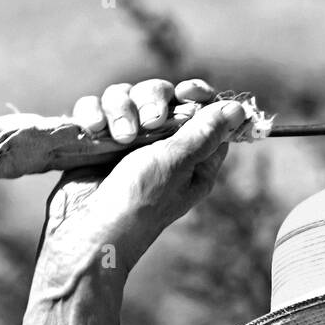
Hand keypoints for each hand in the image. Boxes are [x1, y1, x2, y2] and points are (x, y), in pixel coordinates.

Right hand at [46, 78, 247, 255]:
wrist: (87, 232)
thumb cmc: (139, 203)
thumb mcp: (176, 164)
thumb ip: (204, 132)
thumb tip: (237, 109)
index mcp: (192, 159)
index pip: (205, 114)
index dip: (199, 96)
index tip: (187, 92)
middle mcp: (161, 148)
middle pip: (162, 96)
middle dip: (152, 100)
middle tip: (149, 122)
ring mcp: (126, 142)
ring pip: (125, 96)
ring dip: (120, 108)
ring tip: (118, 137)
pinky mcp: (97, 141)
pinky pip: (96, 108)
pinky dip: (93, 113)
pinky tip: (95, 130)